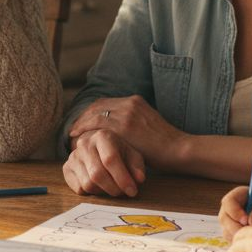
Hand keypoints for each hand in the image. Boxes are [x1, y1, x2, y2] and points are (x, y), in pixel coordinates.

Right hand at [62, 129, 146, 196]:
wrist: (100, 147)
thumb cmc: (120, 152)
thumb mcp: (132, 155)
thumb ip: (137, 167)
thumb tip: (138, 179)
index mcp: (102, 136)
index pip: (110, 159)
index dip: (122, 178)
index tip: (132, 190)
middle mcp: (84, 143)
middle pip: (97, 174)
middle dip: (113, 188)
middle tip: (123, 193)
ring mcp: (73, 156)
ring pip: (88, 184)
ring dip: (103, 191)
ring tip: (113, 187)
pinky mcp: (66, 168)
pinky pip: (79, 189)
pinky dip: (92, 193)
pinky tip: (100, 186)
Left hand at [69, 96, 184, 167]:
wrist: (179, 150)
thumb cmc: (164, 146)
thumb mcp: (146, 127)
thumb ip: (130, 125)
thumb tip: (112, 134)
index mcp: (135, 101)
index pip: (104, 103)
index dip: (90, 113)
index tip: (81, 124)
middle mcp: (130, 102)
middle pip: (97, 106)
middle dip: (82, 117)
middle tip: (72, 130)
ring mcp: (127, 111)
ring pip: (94, 113)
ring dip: (81, 124)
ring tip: (72, 136)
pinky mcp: (125, 124)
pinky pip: (98, 124)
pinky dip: (85, 130)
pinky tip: (77, 138)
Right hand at [218, 186, 251, 240]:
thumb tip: (251, 221)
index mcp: (237, 195)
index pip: (228, 202)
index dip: (234, 212)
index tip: (246, 220)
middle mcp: (230, 208)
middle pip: (224, 218)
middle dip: (235, 227)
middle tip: (249, 234)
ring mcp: (230, 221)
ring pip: (226, 231)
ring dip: (238, 237)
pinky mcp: (232, 232)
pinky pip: (231, 239)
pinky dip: (240, 243)